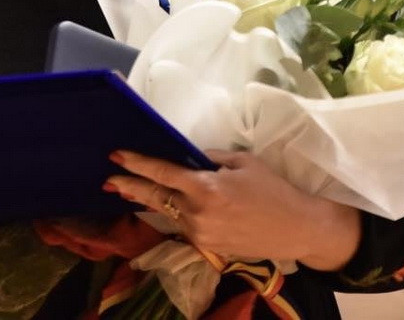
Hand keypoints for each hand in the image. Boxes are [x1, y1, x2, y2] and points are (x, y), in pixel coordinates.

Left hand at [104, 148, 359, 269]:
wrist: (295, 228)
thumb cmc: (273, 189)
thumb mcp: (243, 162)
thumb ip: (212, 159)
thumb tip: (191, 158)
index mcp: (205, 188)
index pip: (162, 173)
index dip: (137, 164)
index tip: (117, 156)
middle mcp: (197, 213)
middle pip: (155, 197)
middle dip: (129, 187)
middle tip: (108, 179)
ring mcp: (200, 234)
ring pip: (169, 212)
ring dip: (150, 200)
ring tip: (128, 189)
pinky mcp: (207, 247)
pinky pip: (185, 225)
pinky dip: (176, 213)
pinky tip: (169, 205)